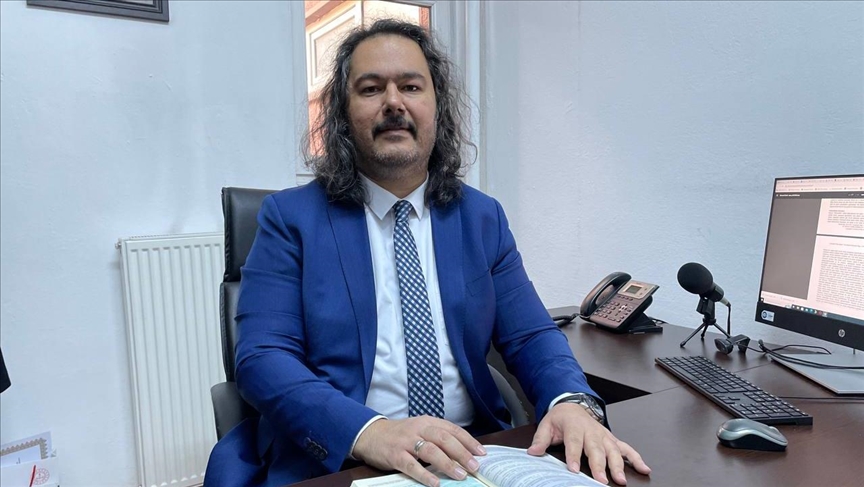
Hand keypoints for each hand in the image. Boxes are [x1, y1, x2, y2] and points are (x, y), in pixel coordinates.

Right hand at [352, 416, 486, 486]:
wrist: (370, 434)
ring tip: (460, 475)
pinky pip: (412, 465)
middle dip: (462, 453)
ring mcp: (406, 442)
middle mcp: (418, 429)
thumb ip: (437, 438)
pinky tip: (435, 483)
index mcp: (427, 422)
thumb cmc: (400, 435)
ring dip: (448, 464)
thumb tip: (462, 453)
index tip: (482, 453)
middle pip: (444, 439)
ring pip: (431, 451)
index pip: (452, 429)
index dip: (468, 441)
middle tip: (475, 467)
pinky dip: (424, 475)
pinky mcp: (395, 455)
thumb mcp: (420, 430)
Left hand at [527, 403, 649, 484]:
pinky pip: (626, 448)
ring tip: (621, 480)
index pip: (574, 442)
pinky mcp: (612, 439)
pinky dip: (636, 458)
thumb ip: (540, 439)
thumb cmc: (561, 418)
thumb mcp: (546, 425)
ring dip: (619, 465)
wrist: (573, 404)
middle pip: (596, 449)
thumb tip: (532, 451)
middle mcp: (592, 431)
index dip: (573, 456)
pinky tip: (644, 469)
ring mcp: (604, 435)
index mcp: (574, 426)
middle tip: (602, 480)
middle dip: (599, 465)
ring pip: (613, 450)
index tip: (573, 470)